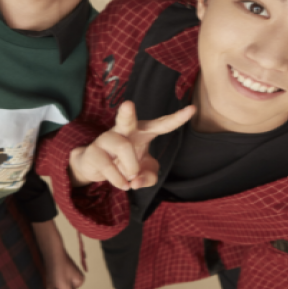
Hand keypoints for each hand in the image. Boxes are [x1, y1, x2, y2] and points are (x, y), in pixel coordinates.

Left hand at [31, 220, 84, 288]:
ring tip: (51, 274)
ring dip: (51, 283)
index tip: (60, 284)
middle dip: (56, 287)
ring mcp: (68, 272)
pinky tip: (49, 271)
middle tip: (54, 279)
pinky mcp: (61, 268)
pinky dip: (50, 277)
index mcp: (80, 280)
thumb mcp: (64, 286)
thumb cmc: (58, 268)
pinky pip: (55, 278)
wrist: (51, 250)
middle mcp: (76, 276)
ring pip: (58, 285)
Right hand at [69, 100, 194, 189]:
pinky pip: (109, 167)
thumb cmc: (127, 163)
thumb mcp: (145, 172)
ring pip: (122, 148)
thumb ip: (148, 177)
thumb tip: (135, 181)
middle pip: (126, 118)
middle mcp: (125, 130)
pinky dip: (119, 180)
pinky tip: (122, 184)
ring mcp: (107, 138)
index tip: (193, 109)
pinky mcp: (94, 151)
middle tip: (128, 104)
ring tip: (130, 177)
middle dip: (127, 112)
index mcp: (143, 131)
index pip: (163, 124)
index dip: (178, 118)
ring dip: (130, 167)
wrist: (96, 167)